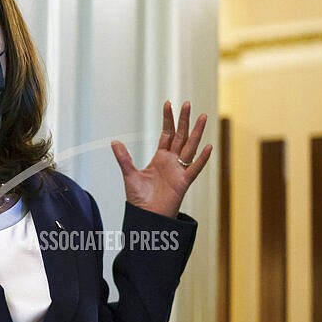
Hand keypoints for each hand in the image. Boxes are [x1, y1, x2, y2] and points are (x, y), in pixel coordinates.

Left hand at [111, 101, 210, 217]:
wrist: (146, 217)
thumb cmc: (139, 199)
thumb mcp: (130, 175)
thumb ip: (124, 159)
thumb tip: (114, 142)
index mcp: (160, 158)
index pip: (167, 134)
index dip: (168, 119)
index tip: (169, 103)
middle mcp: (172, 162)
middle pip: (180, 136)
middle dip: (184, 120)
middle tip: (188, 103)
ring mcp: (179, 171)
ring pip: (190, 147)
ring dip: (196, 133)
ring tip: (202, 117)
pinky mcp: (183, 183)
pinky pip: (194, 169)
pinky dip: (201, 159)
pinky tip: (208, 147)